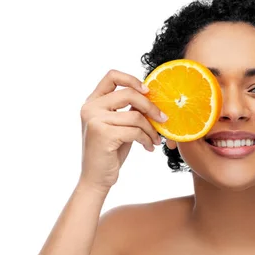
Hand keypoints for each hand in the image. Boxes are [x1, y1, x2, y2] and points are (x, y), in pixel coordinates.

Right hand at [78, 69, 166, 192]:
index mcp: (92, 102)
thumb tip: (150, 97)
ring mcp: (95, 120)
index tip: (148, 91)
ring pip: (135, 116)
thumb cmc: (110, 152)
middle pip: (129, 94)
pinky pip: (135, 131)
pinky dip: (147, 140)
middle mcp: (90, 108)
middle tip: (164, 119)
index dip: (132, 79)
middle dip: (151, 107)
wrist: (96, 178)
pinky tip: (149, 148)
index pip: (112, 76)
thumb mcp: (118, 126)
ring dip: (151, 129)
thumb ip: (128, 110)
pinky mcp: (103, 134)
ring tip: (156, 140)